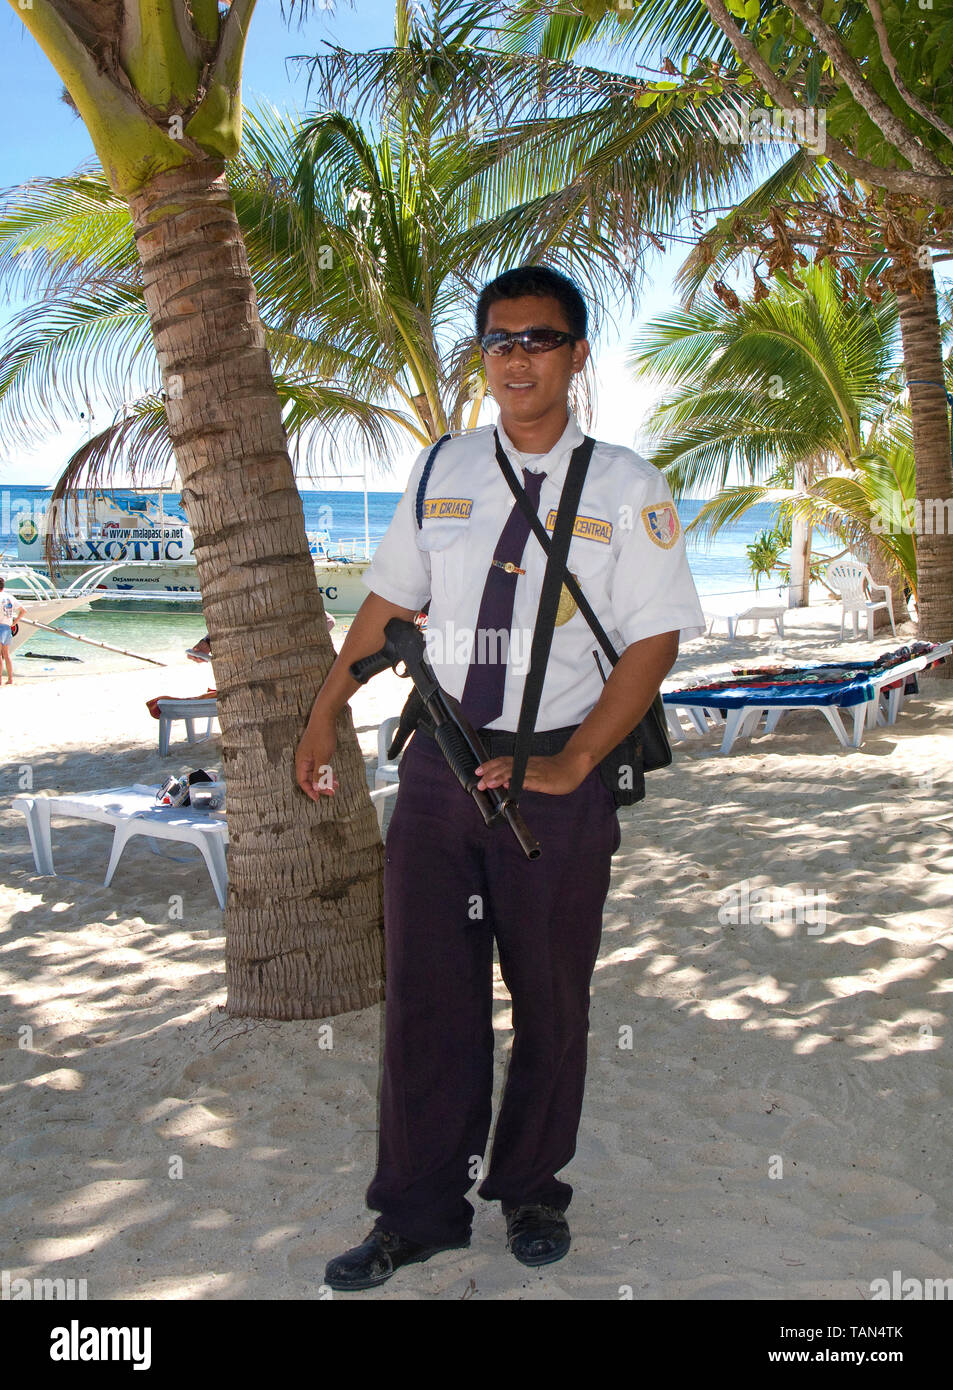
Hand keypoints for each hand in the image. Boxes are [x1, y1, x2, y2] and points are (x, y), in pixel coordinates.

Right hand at [295, 716, 339, 799]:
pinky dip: (326, 772)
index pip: (302, 781)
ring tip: (336, 785)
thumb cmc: (322, 736)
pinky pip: (320, 766)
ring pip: (316, 772)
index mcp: (301, 761)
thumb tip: (316, 787)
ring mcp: (310, 755)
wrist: (324, 717)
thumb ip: (318, 773)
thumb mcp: (322, 757)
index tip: (318, 798)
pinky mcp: (316, 752)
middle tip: (332, 792)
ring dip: (325, 780)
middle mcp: (304, 759)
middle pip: (310, 778)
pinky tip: (334, 776)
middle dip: (320, 786)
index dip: (310, 790)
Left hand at [474, 748, 593, 795]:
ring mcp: (535, 772)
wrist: (573, 765)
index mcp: (524, 763)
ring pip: (515, 773)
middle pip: (505, 767)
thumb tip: (504, 782)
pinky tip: (511, 786)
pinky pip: (530, 781)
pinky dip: (519, 782)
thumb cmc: (554, 770)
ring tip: (489, 783)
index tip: (477, 771)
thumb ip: (520, 776)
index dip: (489, 766)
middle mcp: (527, 765)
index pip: (503, 762)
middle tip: (479, 783)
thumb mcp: (534, 771)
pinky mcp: (544, 780)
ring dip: (500, 777)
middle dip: (490, 774)